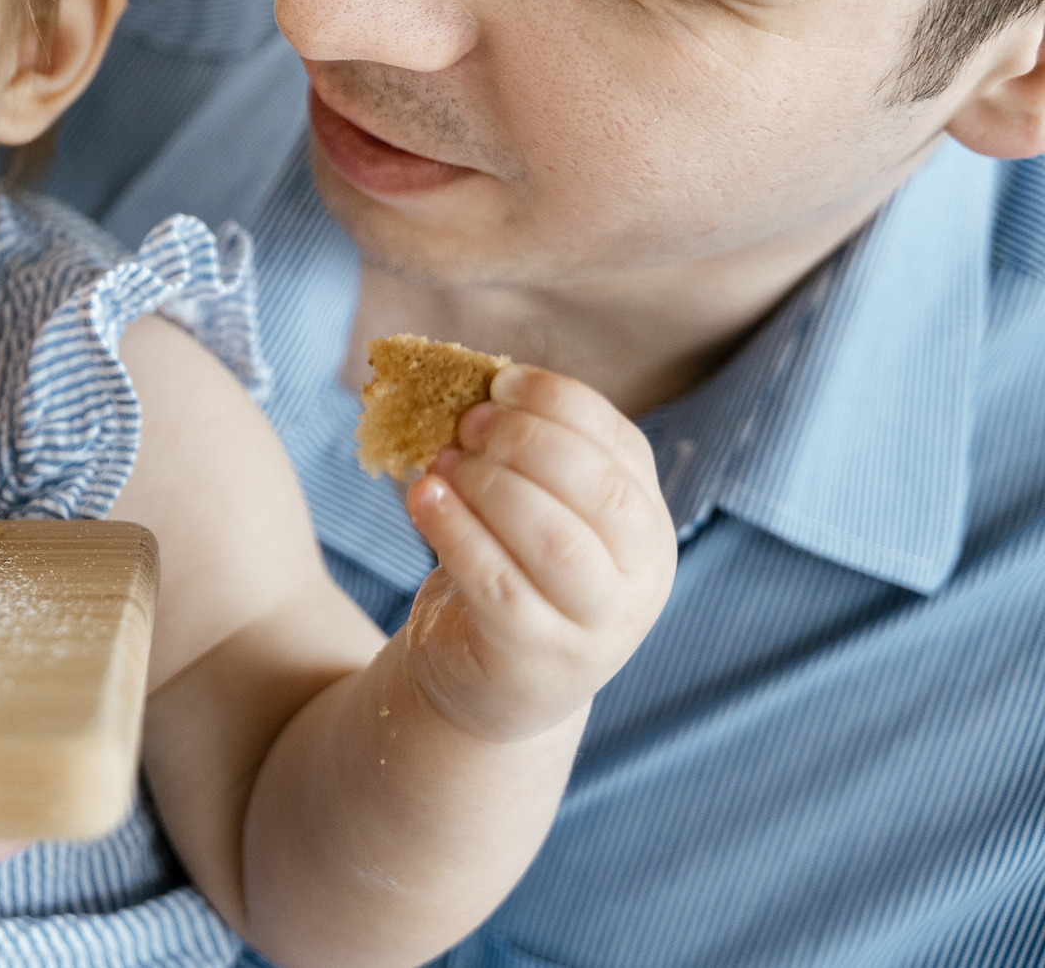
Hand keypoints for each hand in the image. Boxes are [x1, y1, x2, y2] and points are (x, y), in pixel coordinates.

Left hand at [402, 364, 676, 741]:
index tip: (500, 382)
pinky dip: (456, 531)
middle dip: (527, 442)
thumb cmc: (513, 575)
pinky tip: (421, 499)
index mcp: (647, 526)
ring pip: (555, 539)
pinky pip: (498, 585)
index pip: (622, 447)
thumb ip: (528, 460)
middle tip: (467, 423)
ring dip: (489, 485)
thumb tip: (473, 385)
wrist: (492, 686)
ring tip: (441, 461)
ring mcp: (596, 626)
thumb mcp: (538, 516)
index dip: (561, 404)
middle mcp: (640, 579)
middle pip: (600, 491)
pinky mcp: (537, 657)